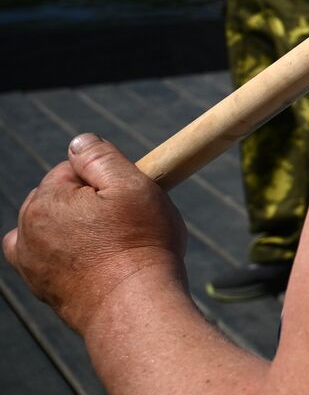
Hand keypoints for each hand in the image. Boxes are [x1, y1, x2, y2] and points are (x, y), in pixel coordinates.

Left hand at [3, 134, 186, 334]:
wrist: (135, 306)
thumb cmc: (141, 244)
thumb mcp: (133, 185)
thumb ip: (101, 157)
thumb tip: (78, 142)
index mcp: (46, 201)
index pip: (71, 169)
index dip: (104, 177)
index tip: (126, 195)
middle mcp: (27, 231)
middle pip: (57, 197)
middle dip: (85, 201)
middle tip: (122, 218)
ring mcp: (30, 263)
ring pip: (47, 226)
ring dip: (70, 225)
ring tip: (106, 239)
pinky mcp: (41, 286)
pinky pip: (43, 257)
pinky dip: (61, 252)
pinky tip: (88, 257)